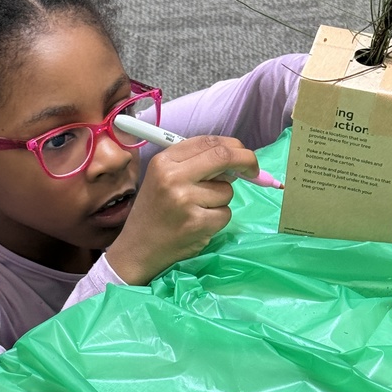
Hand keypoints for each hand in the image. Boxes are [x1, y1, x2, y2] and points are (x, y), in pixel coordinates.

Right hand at [105, 135, 260, 284]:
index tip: (243, 154)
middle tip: (254, 171)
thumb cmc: (154, 212)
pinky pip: (225, 213)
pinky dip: (218, 219)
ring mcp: (185, 200)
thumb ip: (195, 165)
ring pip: (227, 190)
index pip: (208, 142)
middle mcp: (173, 176)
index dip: (232, 146)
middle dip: (246, 161)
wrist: (137, 249)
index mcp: (164, 161)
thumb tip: (235, 161)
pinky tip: (198, 225)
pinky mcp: (197, 223)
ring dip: (221, 201)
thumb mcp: (164, 179)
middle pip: (223, 157)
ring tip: (198, 210)